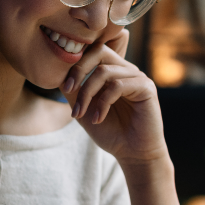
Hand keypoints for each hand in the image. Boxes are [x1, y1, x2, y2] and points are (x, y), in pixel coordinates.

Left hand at [60, 29, 166, 164]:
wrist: (133, 154)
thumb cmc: (110, 132)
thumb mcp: (84, 109)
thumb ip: (74, 90)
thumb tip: (57, 73)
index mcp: (113, 71)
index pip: (93, 51)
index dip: (75, 62)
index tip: (64, 86)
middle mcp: (126, 70)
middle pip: (99, 51)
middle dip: (79, 70)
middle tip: (68, 90)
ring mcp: (137, 77)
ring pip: (104, 71)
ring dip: (87, 93)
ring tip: (81, 114)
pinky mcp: (146, 87)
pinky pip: (118, 86)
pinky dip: (103, 103)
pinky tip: (98, 118)